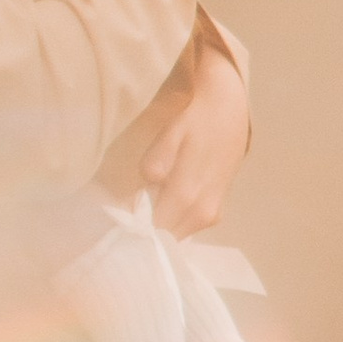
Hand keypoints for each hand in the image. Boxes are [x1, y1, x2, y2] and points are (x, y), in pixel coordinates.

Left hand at [141, 40, 249, 238]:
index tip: (113, 225)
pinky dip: (171, 221)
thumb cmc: (195, 115)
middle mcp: (202, 212)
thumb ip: (158, 158)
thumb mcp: (172, 129)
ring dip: (157, 226)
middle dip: (142, 230)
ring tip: (139, 208)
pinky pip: (186, 227)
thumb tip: (148, 182)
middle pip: (163, 237)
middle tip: (122, 217)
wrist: (229, 104)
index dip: (131, 231)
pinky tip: (161, 203)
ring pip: (175, 235)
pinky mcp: (216, 212)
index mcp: (186, 194)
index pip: (152, 231)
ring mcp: (211, 215)